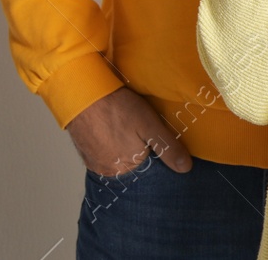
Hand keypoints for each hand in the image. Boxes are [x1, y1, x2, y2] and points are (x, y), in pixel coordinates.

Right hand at [65, 86, 192, 175]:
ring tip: (131, 132)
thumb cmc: (117, 109)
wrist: (82, 95)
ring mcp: (95, 163)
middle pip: (133, 167)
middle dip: (142, 154)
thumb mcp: (150, 125)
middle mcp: (108, 172)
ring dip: (126, 150)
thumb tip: (185, 168)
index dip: (157, 158)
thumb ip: (167, 147)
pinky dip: (112, 146)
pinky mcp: (86, 152)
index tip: (162, 146)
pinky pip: (104, 154)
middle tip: (144, 135)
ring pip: (118, 160)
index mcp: (126, 169)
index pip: (149, 172)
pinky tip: (117, 132)